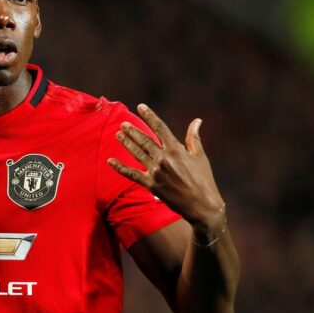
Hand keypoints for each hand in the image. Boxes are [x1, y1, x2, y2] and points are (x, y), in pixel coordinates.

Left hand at [107, 104, 224, 229]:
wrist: (201, 205)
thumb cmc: (203, 179)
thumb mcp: (200, 156)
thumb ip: (194, 137)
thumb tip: (197, 120)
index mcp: (176, 150)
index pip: (160, 128)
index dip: (149, 116)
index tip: (140, 107)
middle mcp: (164, 159)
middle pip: (145, 140)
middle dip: (133, 131)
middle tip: (123, 124)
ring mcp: (156, 172)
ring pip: (137, 153)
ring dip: (126, 143)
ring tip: (118, 135)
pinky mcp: (151, 184)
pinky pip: (132, 174)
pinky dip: (120, 168)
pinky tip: (110, 161)